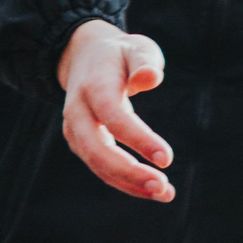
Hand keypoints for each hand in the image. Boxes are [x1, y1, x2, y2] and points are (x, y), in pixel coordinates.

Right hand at [56, 20, 173, 202]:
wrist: (86, 58)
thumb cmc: (121, 55)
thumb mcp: (137, 48)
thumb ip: (145, 63)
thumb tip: (149, 80)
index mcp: (93, 88)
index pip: (114, 118)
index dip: (139, 139)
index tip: (167, 159)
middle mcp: (77, 113)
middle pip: (97, 150)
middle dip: (129, 172)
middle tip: (162, 187)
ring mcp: (76, 131)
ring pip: (97, 164)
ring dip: (128, 183)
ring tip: (164, 193)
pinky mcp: (82, 143)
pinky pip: (101, 167)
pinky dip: (124, 180)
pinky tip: (151, 188)